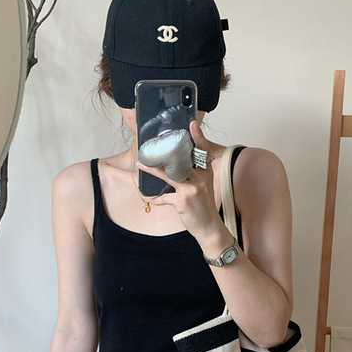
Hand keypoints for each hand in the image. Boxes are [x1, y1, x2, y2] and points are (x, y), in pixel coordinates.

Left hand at [136, 120, 225, 242]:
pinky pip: (165, 197)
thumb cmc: (204, 207)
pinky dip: (157, 199)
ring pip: (169, 175)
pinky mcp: (183, 200)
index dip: (198, 137)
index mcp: (206, 173)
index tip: (192, 124)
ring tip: (141, 165)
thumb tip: (174, 169)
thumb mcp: (202, 188)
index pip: (203, 151)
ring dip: (153, 170)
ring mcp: (192, 189)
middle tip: (152, 146)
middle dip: (166, 153)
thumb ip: (191, 177)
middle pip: (181, 160)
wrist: (209, 228)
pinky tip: (151, 198)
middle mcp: (200, 178)